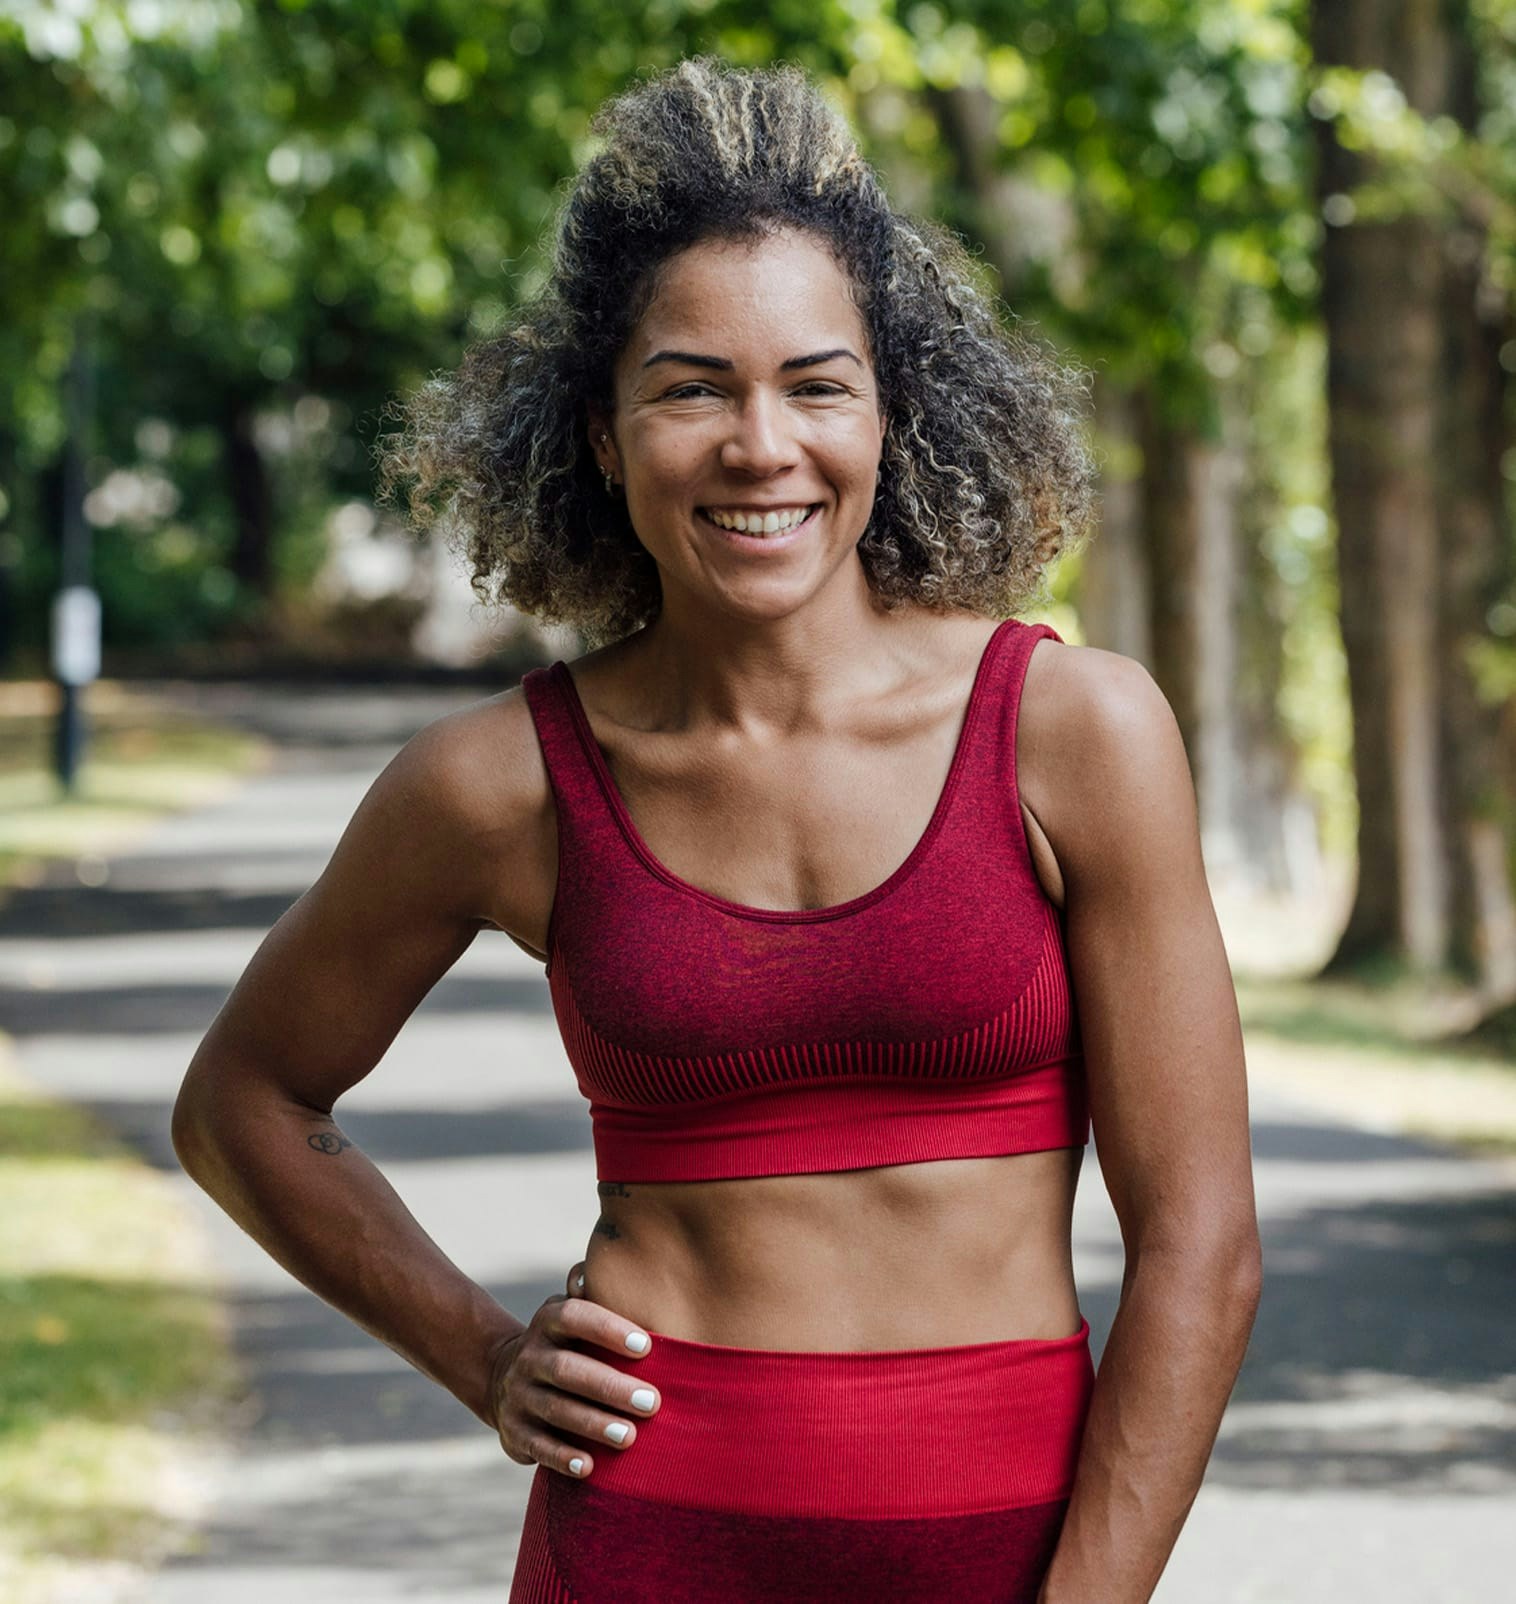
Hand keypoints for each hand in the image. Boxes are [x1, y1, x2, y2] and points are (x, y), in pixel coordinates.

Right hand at [484, 1260, 658, 1478]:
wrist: (503, 1377)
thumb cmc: (563, 1342)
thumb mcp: (569, 1311)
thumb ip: (589, 1291)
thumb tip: (597, 1271)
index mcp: (547, 1322)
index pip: (575, 1317)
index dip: (607, 1329)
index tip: (646, 1345)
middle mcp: (529, 1357)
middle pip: (567, 1370)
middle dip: (610, 1387)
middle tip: (652, 1402)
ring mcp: (518, 1395)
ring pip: (555, 1409)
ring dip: (593, 1424)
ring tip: (630, 1436)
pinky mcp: (514, 1432)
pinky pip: (538, 1446)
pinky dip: (562, 1456)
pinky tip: (589, 1466)